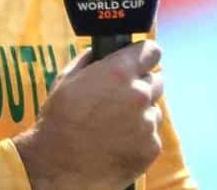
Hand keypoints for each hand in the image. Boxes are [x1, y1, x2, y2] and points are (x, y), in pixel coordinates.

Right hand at [12, 40, 163, 189]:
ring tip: (113, 124)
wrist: (61, 166)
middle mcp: (139, 94)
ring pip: (153, 109)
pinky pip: (151, 134)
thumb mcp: (66, 80)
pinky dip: (139, 136)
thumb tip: (102, 52)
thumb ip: (90, 60)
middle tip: (118, 98)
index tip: (138, 61)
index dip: (143, 55)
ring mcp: (148, 122)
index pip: (151, 50)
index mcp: (118, 72)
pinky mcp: (152, 147)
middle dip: (140, 85)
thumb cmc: (59, 120)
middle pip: (156, 80)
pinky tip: (117, 140)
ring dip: (140, 112)